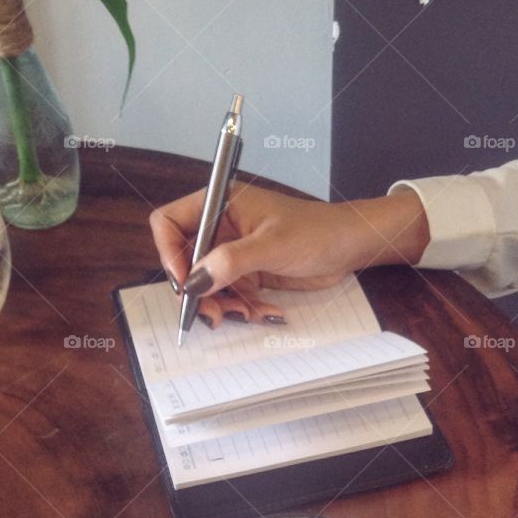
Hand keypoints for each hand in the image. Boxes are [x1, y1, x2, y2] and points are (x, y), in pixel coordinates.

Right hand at [149, 182, 428, 327]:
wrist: (349, 247)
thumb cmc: (316, 232)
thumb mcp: (272, 245)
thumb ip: (231, 261)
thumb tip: (196, 281)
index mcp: (219, 205)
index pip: (169, 223)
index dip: (169, 253)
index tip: (185, 282)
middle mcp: (220, 227)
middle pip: (185, 261)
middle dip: (196, 290)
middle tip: (212, 313)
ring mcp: (232, 251)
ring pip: (206, 284)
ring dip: (220, 304)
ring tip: (245, 313)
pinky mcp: (246, 272)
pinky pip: (229, 295)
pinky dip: (240, 307)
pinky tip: (261, 311)